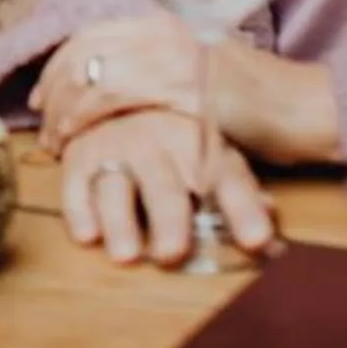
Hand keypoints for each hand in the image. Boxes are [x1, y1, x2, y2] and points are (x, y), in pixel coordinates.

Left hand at [39, 17, 344, 166]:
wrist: (305, 109)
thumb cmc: (256, 98)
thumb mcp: (203, 64)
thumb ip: (161, 60)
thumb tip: (113, 74)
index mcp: (167, 19)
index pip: (92, 34)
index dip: (60, 64)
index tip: (42, 92)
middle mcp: (165, 29)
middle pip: (84, 52)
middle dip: (53, 88)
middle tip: (42, 122)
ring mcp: (174, 55)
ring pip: (92, 76)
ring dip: (63, 111)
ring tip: (54, 140)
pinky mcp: (182, 88)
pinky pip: (115, 99)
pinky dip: (86, 121)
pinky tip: (77, 142)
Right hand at [57, 108, 275, 267]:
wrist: (117, 92)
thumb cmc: (176, 139)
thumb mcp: (213, 157)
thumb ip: (242, 199)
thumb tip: (272, 244)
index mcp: (199, 140)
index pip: (226, 177)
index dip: (243, 209)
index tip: (259, 242)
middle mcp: (156, 140)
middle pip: (164, 184)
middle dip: (169, 218)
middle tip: (172, 254)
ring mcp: (114, 145)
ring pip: (115, 185)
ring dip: (120, 220)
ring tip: (126, 255)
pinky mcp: (79, 154)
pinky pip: (74, 183)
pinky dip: (78, 208)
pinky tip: (86, 235)